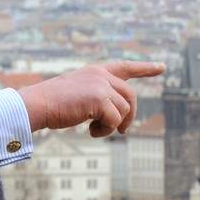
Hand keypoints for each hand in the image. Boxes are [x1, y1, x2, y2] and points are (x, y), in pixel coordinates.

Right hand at [17, 61, 165, 136]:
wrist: (37, 104)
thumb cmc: (51, 103)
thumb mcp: (77, 94)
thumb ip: (97, 97)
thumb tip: (117, 117)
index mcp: (95, 71)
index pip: (125, 67)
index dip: (145, 68)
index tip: (162, 67)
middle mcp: (101, 75)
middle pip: (130, 95)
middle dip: (130, 115)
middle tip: (122, 130)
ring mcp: (101, 86)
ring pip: (124, 110)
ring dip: (113, 125)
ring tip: (95, 131)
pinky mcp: (99, 99)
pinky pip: (114, 120)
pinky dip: (105, 130)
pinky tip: (90, 132)